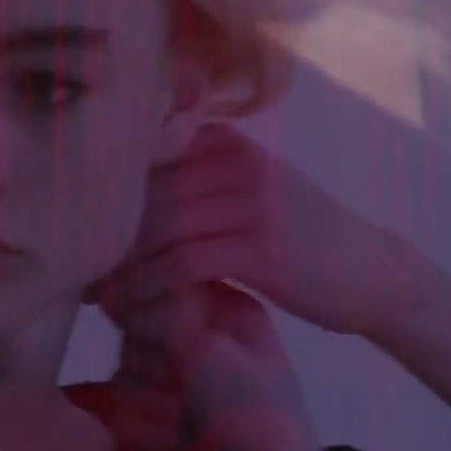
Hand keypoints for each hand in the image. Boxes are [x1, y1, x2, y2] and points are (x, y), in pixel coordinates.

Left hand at [94, 123, 432, 337]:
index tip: (79, 233)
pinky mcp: (258, 247)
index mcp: (229, 141)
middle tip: (75, 271)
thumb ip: (201, 182)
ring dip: (120, 267)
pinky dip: (150, 288)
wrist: (375, 275)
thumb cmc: (305, 239)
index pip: (145, 158)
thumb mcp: (254, 191)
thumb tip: (127, 195)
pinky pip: (182, 263)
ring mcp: (250, 201)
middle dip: (105, 236)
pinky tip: (131, 310)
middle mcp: (237, 161)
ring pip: (158, 227)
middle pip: (145, 191)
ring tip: (95, 295)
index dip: (107, 199)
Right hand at [102, 282, 337, 450]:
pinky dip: (148, 430)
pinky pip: (126, 410)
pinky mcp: (167, 415)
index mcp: (226, 308)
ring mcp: (184, 379)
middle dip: (149, 368)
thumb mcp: (210, 354)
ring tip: (182, 423)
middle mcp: (202, 337)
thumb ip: (157, 315)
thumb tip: (110, 291)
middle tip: (180, 390)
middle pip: (133, 332)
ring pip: (125, 373)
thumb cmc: (254, 415)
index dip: (143, 306)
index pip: (159, 282)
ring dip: (149, 405)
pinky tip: (176, 444)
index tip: (150, 332)